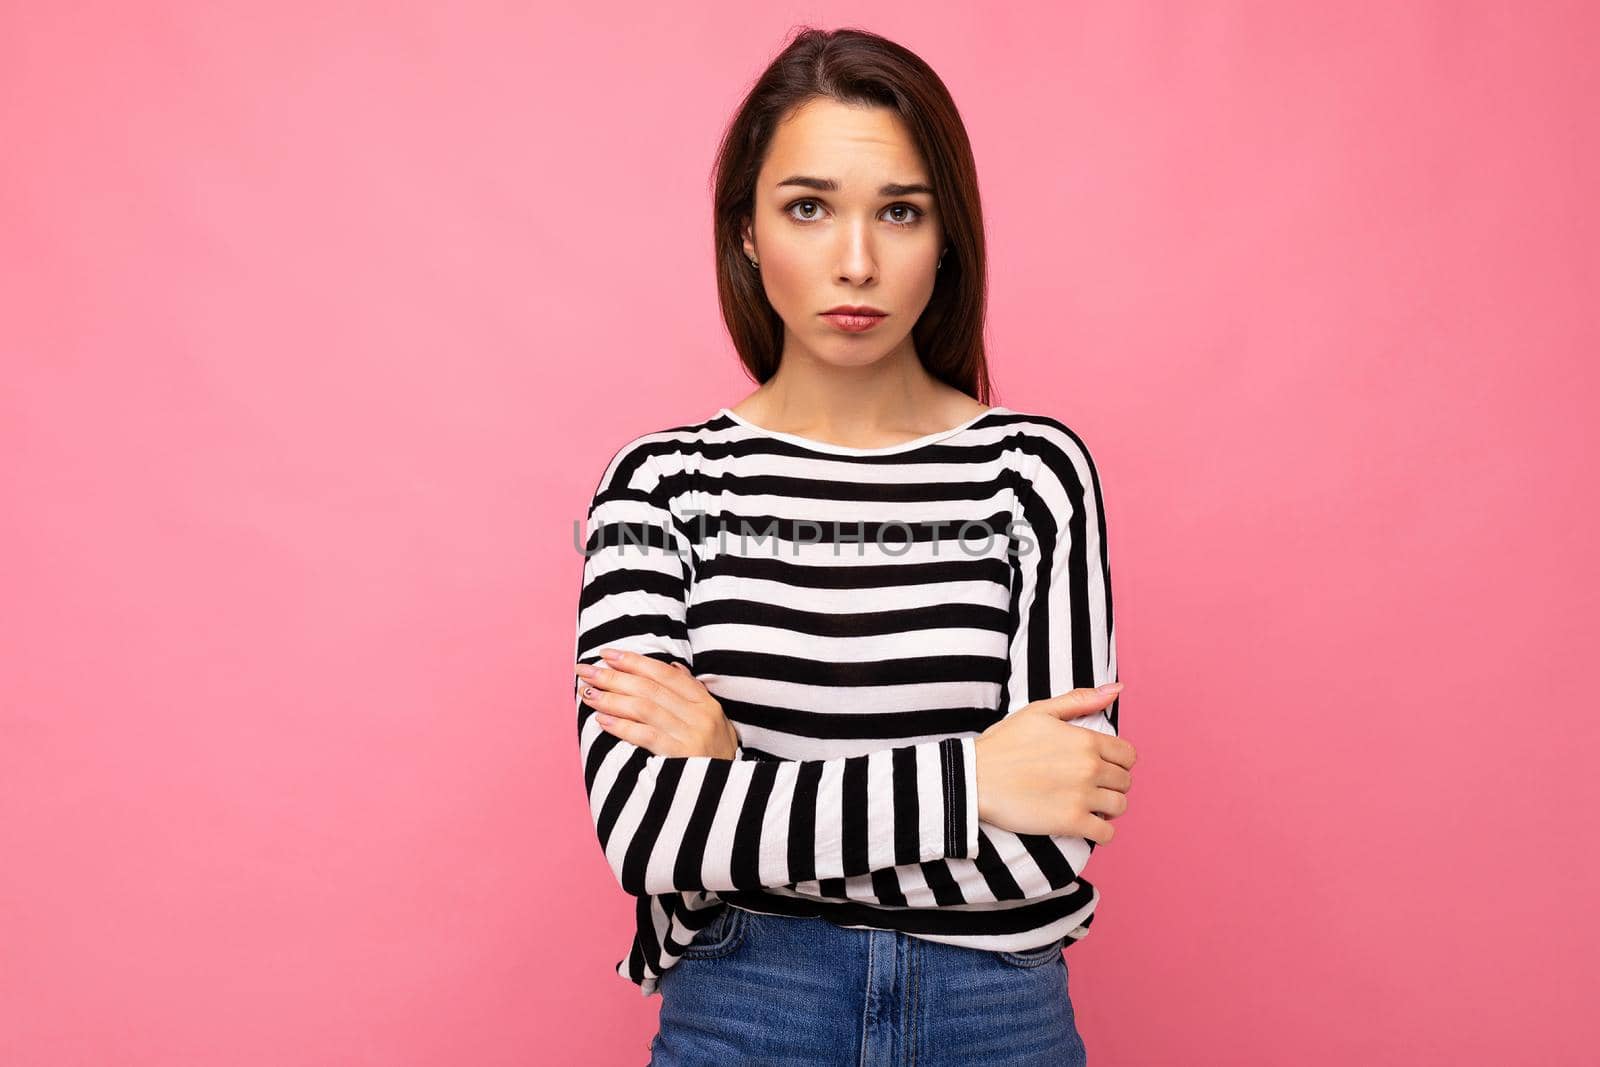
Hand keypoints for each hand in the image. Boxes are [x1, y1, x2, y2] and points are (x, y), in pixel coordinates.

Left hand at [576, 648, 740, 758]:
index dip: (634, 661)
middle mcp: (699, 717)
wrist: (729, 796)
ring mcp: (690, 737)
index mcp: (706, 703)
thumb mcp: (715, 720)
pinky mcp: (679, 759)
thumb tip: (672, 667)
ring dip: (611, 698)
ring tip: (586, 693)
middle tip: (585, 670)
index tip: (606, 654)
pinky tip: (601, 719)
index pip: (665, 674)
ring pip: (644, 709)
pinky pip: (645, 737)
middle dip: (613, 676)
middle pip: (649, 689)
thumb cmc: (715, 756)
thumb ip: (692, 692)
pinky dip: (621, 726)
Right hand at [972, 684, 1135, 843]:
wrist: (974, 778)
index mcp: (1085, 740)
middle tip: (1091, 787)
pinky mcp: (1071, 822)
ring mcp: (1082, 796)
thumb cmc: (1003, 744)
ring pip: (1119, 806)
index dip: (1118, 762)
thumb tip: (1117, 688)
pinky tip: (1086, 826)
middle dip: (1113, 785)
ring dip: (1109, 808)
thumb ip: (1079, 700)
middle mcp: (1089, 767)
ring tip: (1090, 806)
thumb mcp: (1039, 712)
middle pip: (1125, 782)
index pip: (1128, 755)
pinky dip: (1102, 832)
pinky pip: (1107, 833)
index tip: (1103, 768)